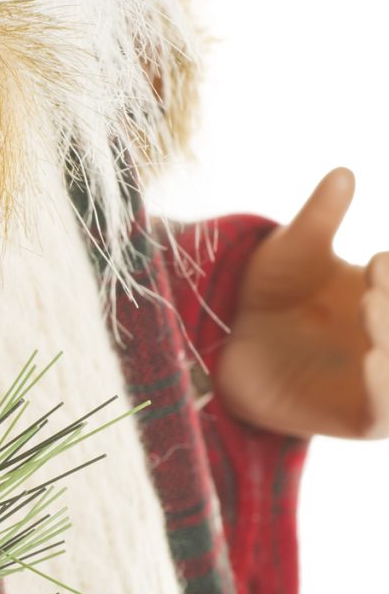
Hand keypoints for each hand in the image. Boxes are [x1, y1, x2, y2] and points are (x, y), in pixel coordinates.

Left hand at [214, 170, 388, 441]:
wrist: (222, 340)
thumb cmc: (267, 290)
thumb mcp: (291, 250)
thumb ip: (319, 218)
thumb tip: (343, 174)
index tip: (377, 260)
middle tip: (373, 279)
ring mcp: (379, 383)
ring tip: (369, 306)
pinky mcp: (357, 419)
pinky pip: (384, 413)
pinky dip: (385, 390)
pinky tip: (372, 358)